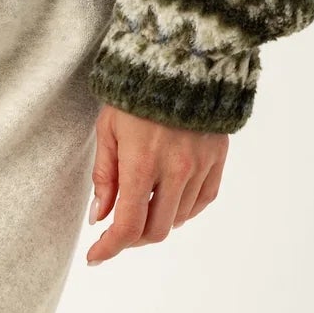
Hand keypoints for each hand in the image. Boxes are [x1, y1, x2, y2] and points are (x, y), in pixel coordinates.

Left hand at [85, 105, 227, 262]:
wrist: (179, 56)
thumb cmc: (134, 90)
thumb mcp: (108, 127)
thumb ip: (104, 176)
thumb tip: (100, 217)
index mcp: (142, 162)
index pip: (128, 225)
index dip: (110, 248)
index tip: (96, 256)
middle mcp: (175, 170)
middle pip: (156, 230)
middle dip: (133, 237)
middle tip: (118, 228)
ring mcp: (200, 165)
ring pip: (179, 218)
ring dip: (157, 220)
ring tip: (142, 202)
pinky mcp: (217, 158)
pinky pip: (202, 201)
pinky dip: (184, 209)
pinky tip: (170, 197)